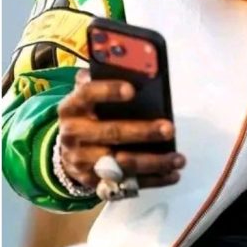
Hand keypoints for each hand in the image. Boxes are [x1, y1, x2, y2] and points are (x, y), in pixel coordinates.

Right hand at [57, 70, 184, 189]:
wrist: (67, 151)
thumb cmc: (89, 114)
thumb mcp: (90, 96)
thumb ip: (104, 79)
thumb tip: (128, 62)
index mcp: (72, 106)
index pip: (87, 94)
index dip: (108, 91)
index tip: (132, 89)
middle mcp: (73, 134)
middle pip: (110, 133)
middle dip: (142, 132)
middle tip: (170, 129)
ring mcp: (82, 161)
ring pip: (120, 163)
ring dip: (153, 162)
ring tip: (178, 158)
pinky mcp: (93, 182)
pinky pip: (125, 184)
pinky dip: (152, 180)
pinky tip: (173, 174)